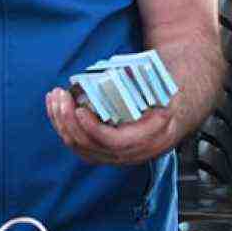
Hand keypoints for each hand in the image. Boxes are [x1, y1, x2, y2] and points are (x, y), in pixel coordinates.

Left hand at [44, 87, 180, 164]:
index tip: (79, 109)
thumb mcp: (164, 91)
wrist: (176, 114)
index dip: (92, 128)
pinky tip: (57, 108)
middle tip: (61, 95)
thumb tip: (116, 75)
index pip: (113, 142)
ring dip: (61, 123)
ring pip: (80, 147)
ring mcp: (116, 155)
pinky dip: (64, 127)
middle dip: (69, 120)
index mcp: (148, 138)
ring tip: (55, 97)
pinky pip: (79, 145)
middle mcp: (130, 153)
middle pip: (90, 146)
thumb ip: (146, 87)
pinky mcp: (104, 152)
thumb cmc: (168, 98)